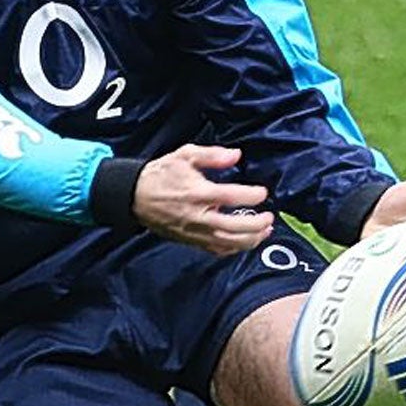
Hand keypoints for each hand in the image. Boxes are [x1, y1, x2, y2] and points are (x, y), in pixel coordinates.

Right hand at [132, 144, 271, 254]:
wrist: (135, 196)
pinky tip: (245, 241)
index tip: (263, 192)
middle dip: (257, 224)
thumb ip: (212, 155)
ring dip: (251, 240)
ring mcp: (195, 232)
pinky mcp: (191, 241)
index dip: (252, 195)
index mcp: (198, 192)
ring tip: (265, 231)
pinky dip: (234, 248)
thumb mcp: (185, 155)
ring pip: (229, 243)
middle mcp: (199, 216)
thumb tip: (236, 155)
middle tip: (269, 216)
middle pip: (235, 227)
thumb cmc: (161, 174)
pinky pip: (217, 250)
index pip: (232, 197)